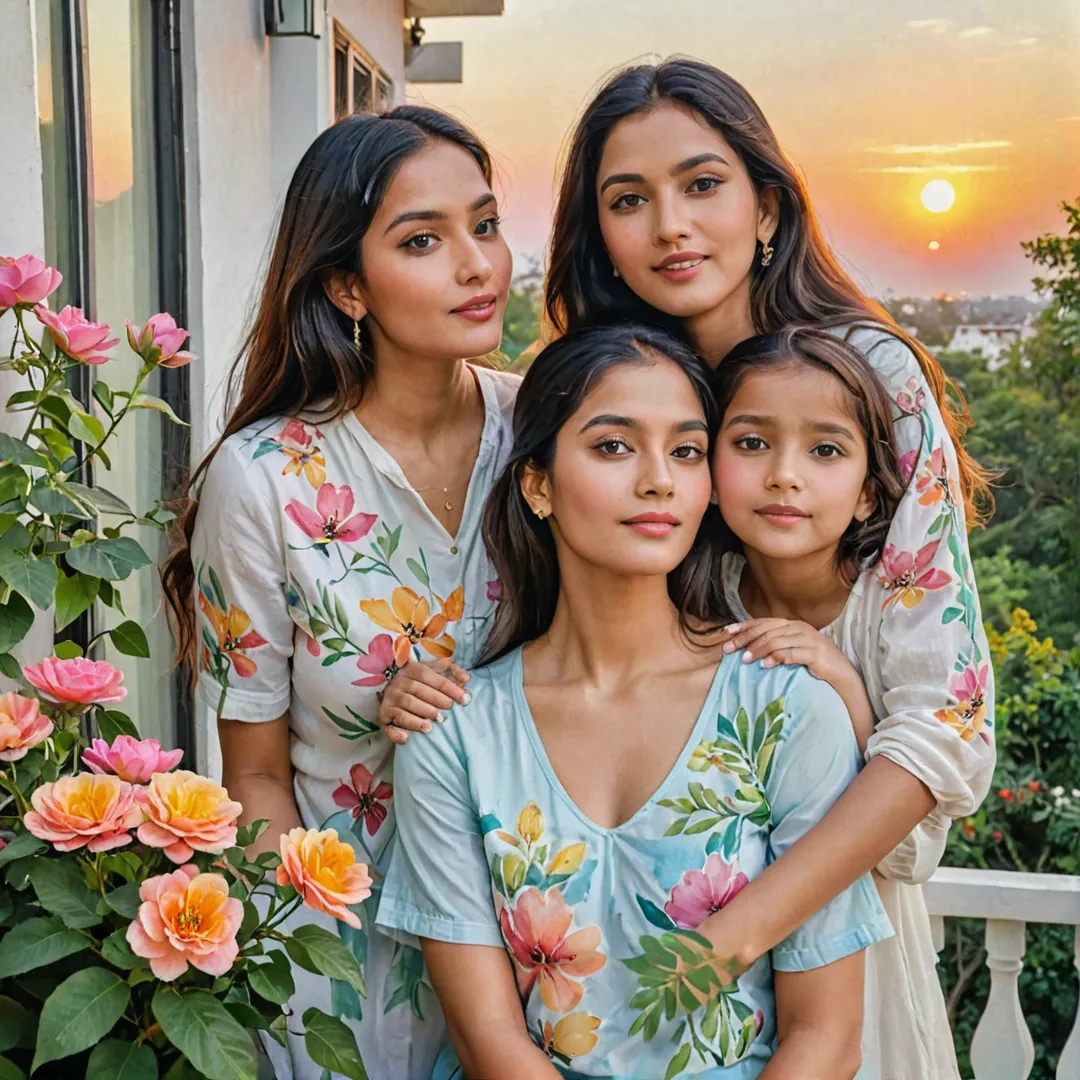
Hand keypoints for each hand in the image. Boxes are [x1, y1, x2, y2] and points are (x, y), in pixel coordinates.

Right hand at [377, 658, 469, 744]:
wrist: (394, 690)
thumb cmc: (421, 682)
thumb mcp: (434, 672)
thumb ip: (451, 671)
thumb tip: (466, 678)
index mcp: (411, 670)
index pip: (428, 675)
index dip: (447, 686)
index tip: (464, 698)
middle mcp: (398, 683)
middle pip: (416, 690)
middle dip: (435, 700)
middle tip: (448, 709)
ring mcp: (389, 700)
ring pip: (404, 707)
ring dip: (418, 717)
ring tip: (431, 726)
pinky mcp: (383, 716)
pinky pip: (388, 726)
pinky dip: (396, 733)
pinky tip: (406, 738)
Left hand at [722, 618, 855, 686]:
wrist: (839, 672)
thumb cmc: (811, 661)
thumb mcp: (791, 648)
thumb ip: (773, 644)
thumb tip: (746, 647)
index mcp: (792, 624)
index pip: (764, 622)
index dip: (744, 626)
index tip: (727, 633)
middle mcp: (799, 628)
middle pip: (767, 631)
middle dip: (745, 639)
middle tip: (729, 649)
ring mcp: (808, 639)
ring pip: (777, 641)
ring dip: (758, 650)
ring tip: (744, 659)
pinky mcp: (815, 653)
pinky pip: (792, 654)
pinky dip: (777, 658)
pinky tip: (765, 665)